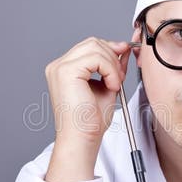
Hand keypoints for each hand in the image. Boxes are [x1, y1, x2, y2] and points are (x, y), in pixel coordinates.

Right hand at [44, 37, 132, 181]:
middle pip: (92, 42)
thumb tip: (122, 48)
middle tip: (120, 76)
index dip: (110, 51)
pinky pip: (96, 58)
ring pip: (96, 47)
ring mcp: (60, 67)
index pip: (90, 46)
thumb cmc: (91, 121)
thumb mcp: (107, 85)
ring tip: (115, 84)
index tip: (123, 62)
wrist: (82, 139)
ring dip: (112, 65)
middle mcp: (59, 66)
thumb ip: (112, 66)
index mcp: (65, 69)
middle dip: (113, 55)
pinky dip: (110, 70)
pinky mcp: (66, 72)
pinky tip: (112, 86)